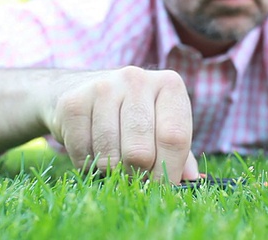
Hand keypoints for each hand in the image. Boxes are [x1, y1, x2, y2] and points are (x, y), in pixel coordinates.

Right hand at [46, 66, 198, 182]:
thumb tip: (194, 181)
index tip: (161, 188)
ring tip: (114, 162)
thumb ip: (180, 153)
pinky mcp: (73, 102)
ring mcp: (103, 87)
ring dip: (112, 172)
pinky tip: (92, 150)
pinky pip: (83, 153)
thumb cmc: (131, 115)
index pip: (174, 138)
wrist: (78, 89)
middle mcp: (137, 79)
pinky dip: (88, 164)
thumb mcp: (161, 125)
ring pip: (110, 157)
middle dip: (137, 177)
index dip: (169, 172)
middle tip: (134, 179)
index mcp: (169, 85)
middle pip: (141, 152)